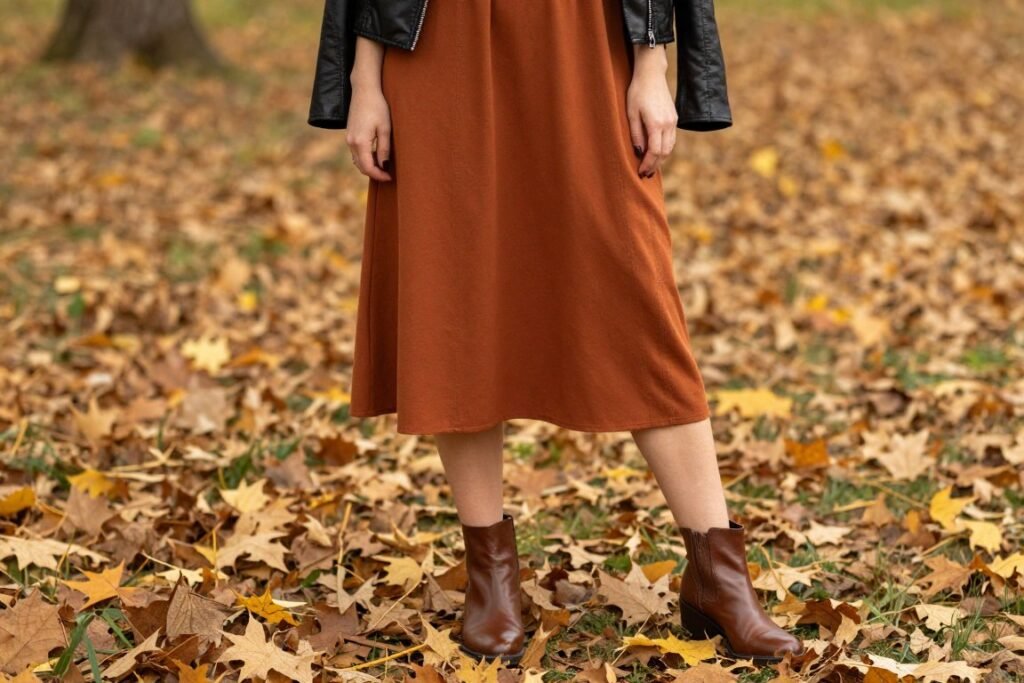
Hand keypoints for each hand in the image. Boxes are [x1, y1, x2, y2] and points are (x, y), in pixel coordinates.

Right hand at [346, 77, 392, 181]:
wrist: (364, 90)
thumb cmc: (377, 107)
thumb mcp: (385, 129)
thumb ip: (384, 149)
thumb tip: (384, 166)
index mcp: (360, 142)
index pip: (368, 167)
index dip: (379, 175)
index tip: (390, 178)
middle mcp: (351, 142)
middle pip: (361, 166)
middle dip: (374, 173)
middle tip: (388, 175)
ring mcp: (348, 139)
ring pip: (358, 161)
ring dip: (369, 166)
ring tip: (383, 166)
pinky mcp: (349, 135)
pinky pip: (356, 153)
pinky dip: (365, 158)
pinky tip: (376, 156)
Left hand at [627, 46, 677, 177]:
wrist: (651, 75)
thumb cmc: (637, 92)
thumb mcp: (631, 114)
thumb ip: (636, 134)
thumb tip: (639, 152)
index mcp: (656, 124)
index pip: (655, 151)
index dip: (648, 164)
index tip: (640, 172)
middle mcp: (668, 124)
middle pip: (665, 152)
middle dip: (655, 165)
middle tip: (645, 174)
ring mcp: (673, 121)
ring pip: (670, 147)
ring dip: (661, 159)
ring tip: (651, 167)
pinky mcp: (674, 118)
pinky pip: (671, 139)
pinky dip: (665, 149)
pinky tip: (656, 153)